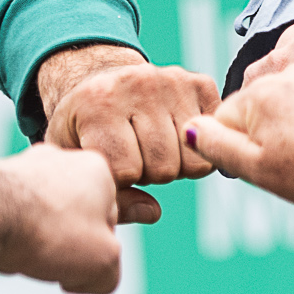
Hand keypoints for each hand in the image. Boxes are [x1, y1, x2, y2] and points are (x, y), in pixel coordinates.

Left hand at [0, 146, 127, 293]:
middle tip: (56, 261)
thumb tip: (96, 277)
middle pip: (75, 214)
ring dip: (38, 239)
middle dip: (67, 241)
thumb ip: (110, 272)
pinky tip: (6, 247)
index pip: (111, 218)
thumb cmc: (48, 230)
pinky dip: (11, 234)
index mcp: (98, 170)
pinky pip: (12, 215)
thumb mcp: (102, 263)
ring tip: (27, 254)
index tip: (87, 262)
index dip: (100, 248)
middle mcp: (63, 160)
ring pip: (42, 215)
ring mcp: (27, 167)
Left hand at [36, 43, 217, 185]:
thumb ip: (108, 195)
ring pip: (193, 160)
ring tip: (153, 147)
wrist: (97, 80)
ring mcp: (172, 80)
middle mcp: (137, 84)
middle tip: (135, 155)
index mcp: (97, 102)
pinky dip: (197, 147)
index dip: (120, 181)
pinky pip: (215, 139)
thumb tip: (153, 212)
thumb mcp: (78, 160)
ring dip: (175, 164)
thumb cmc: (83, 128)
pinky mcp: (199, 83)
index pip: (127, 172)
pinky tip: (174, 135)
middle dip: (150, 174)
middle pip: (164, 168)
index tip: (110, 165)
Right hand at [186, 62, 293, 208]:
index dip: (241, 153)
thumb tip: (190, 130)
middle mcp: (288, 74)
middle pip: (259, 113)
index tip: (270, 169)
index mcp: (258, 93)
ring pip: (293, 110)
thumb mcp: (258, 168)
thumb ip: (216, 146)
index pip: (224, 123)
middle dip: (270, 140)